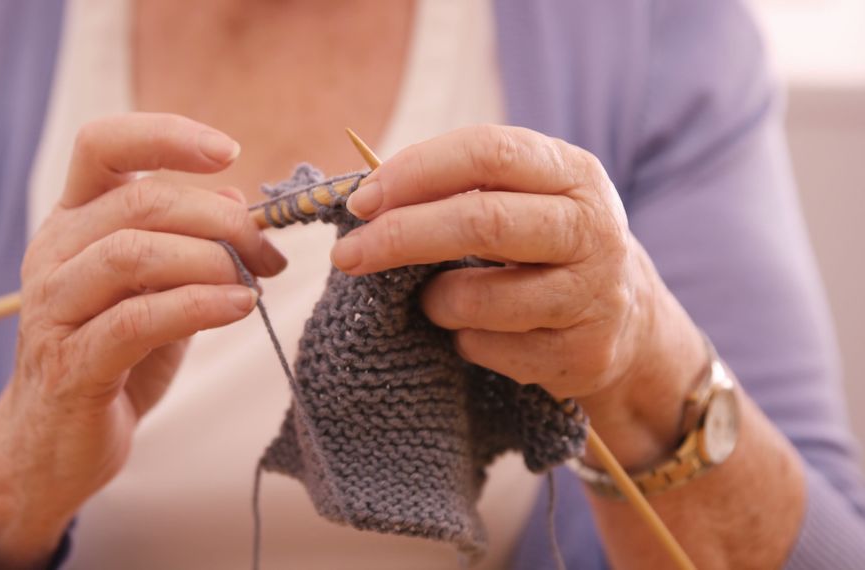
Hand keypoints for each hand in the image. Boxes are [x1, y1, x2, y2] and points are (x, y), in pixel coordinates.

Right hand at [0, 114, 286, 567]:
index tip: (230, 152)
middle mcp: (53, 253)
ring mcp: (54, 307)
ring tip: (255, 280)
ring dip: (211, 260)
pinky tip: (240, 307)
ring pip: (134, 254)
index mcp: (72, 222)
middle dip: (220, 219)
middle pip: (140, 202)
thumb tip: (236, 197)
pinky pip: (138, 319)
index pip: (102, 146)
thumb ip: (186, 243)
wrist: (54, 447)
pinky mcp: (70, 362)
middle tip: (269, 250)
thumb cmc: (112, 359)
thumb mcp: (156, 290)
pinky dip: (199, 306)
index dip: (165, 135)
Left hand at [331, 125, 706, 467]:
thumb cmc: (543, 245)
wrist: (626, 319)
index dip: (416, 171)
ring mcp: (593, 296)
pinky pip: (486, 349)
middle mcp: (593, 229)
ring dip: (433, 301)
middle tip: (346, 255)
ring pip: (476, 299)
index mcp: (574, 173)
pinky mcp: (582, 355)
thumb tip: (364, 199)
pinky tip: (476, 331)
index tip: (361, 201)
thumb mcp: (521, 199)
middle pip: (481, 222)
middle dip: (400, 237)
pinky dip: (461, 340)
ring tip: (434, 298)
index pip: (488, 152)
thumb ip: (457, 188)